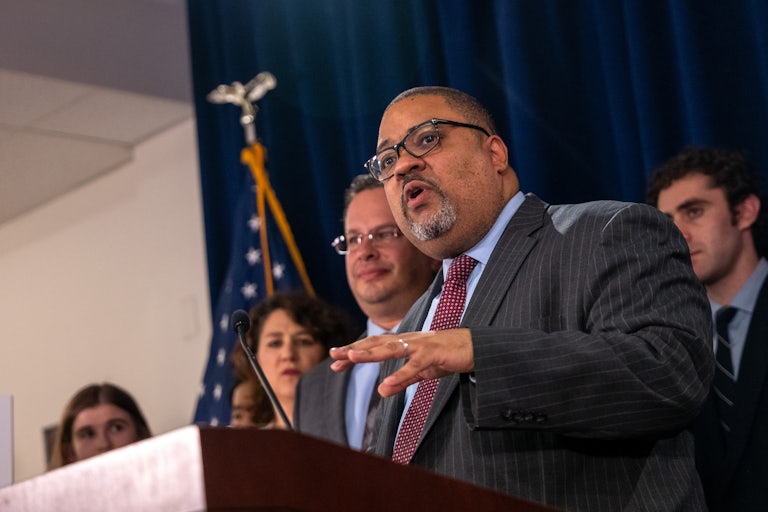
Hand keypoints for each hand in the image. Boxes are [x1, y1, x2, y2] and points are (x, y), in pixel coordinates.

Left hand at [329, 329, 473, 396]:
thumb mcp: (422, 371)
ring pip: (391, 349)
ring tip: (351, 358)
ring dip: (370, 354)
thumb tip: (382, 392)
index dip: (355, 352)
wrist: (476, 347)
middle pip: (376, 344)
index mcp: (404, 344)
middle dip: (354, 349)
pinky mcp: (433, 355)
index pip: (374, 346)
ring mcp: (420, 346)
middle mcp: (408, 341)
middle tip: (333, 355)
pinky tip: (386, 385)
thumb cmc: (449, 356)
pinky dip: (400, 375)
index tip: (336, 361)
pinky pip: (414, 366)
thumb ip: (403, 380)